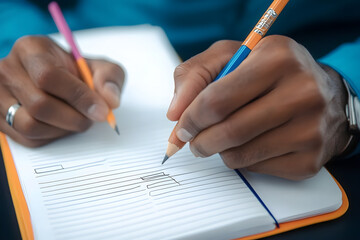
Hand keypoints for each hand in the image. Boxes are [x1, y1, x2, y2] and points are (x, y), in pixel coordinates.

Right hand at [0, 36, 123, 146]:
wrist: (60, 82)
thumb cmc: (78, 74)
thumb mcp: (100, 67)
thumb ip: (110, 79)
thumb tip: (110, 102)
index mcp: (31, 49)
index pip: (49, 76)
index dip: (78, 97)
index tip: (101, 110)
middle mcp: (7, 70)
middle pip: (39, 105)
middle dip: (74, 118)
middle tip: (91, 118)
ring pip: (30, 125)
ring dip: (62, 130)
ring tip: (77, 120)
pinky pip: (26, 139)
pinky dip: (51, 138)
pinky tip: (62, 125)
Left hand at [167, 36, 349, 179]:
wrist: (322, 93)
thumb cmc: (269, 72)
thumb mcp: (230, 56)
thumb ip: (194, 75)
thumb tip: (175, 113)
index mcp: (277, 58)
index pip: (217, 100)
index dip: (191, 118)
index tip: (181, 128)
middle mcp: (302, 92)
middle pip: (229, 131)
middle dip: (200, 141)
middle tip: (194, 141)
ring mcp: (311, 128)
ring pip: (241, 155)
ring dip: (220, 151)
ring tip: (223, 139)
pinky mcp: (311, 158)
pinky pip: (258, 169)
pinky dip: (243, 160)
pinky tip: (251, 144)